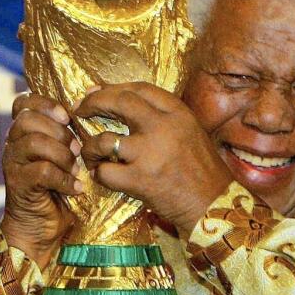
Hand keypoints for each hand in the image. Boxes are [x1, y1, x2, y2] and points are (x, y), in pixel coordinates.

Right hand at [0, 94, 82, 267]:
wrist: (39, 228)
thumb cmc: (57, 188)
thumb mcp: (63, 156)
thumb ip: (66, 136)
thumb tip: (91, 115)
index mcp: (23, 133)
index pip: (23, 102)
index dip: (46, 103)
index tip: (67, 117)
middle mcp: (13, 145)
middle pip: (27, 119)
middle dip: (59, 131)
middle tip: (76, 149)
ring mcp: (13, 165)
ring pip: (33, 142)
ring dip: (61, 154)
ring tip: (75, 169)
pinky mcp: (19, 186)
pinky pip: (42, 171)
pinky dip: (64, 179)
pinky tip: (76, 188)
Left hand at [76, 83, 232, 237]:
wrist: (214, 205)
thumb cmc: (201, 170)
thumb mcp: (189, 131)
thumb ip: (160, 116)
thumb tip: (119, 100)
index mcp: (178, 113)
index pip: (138, 89)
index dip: (111, 88)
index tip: (94, 93)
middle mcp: (163, 127)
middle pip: (118, 102)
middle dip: (93, 104)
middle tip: (80, 111)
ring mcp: (150, 154)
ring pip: (104, 140)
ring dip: (90, 147)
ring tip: (90, 155)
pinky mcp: (141, 180)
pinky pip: (105, 172)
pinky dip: (99, 174)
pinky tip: (103, 176)